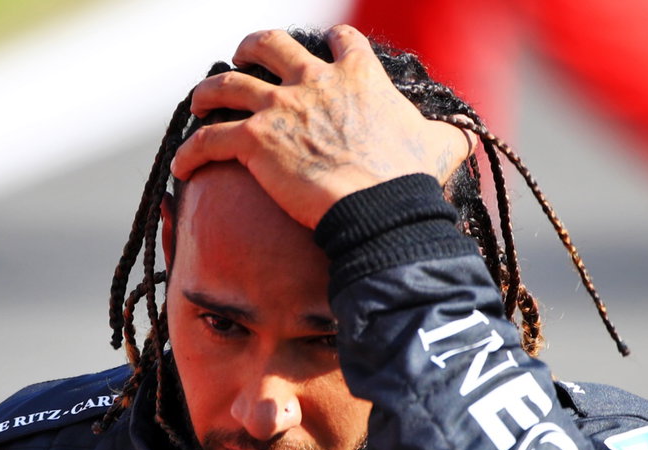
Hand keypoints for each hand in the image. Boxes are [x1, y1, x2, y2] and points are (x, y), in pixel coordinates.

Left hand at [171, 25, 473, 228]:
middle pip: (270, 46)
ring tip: (199, 105)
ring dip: (208, 93)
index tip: (320, 55)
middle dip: (251, 49)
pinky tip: (180, 165)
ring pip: (226, 85)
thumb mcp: (443, 145)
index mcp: (359, 76)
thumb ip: (449, 133)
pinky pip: (208, 140)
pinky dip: (189, 152)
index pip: (341, 42)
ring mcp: (281, 108)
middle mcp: (315, 81)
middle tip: (242, 62)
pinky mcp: (255, 141)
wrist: (380, 209)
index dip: (328, 46)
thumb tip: (467, 135)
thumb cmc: (412, 182)